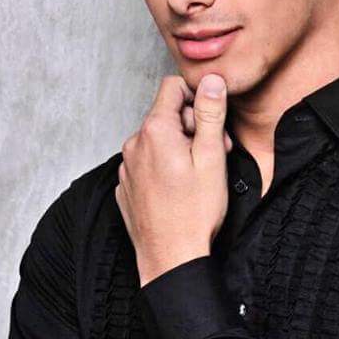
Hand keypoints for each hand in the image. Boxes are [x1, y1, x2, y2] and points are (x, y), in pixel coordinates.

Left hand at [115, 72, 231, 285]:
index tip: (210, 124)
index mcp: (155, 130)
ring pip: (157, 142)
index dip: (197, 100)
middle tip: (212, 156)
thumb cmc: (194, 212)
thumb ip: (210, 114)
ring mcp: (126, 166)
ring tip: (196, 178)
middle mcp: (134, 144)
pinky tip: (178, 192)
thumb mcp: (212, 157)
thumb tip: (212, 81)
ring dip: (178, 150)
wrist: (171, 258)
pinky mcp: (126, 186)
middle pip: (166, 116)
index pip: (173, 87)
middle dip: (191, 128)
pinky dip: (163, 170)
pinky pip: (147, 164)